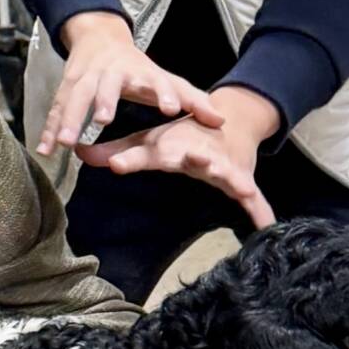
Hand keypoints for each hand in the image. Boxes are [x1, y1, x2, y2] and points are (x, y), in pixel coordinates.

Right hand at [40, 11, 225, 154]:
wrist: (99, 38)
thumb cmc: (138, 67)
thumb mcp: (166, 79)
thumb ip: (192, 100)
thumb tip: (220, 120)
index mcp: (140, 71)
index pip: (156, 80)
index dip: (165, 93)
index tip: (172, 109)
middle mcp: (111, 72)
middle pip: (107, 86)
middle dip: (104, 100)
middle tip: (104, 119)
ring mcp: (85, 78)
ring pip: (75, 97)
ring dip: (69, 119)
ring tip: (65, 143)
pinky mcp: (66, 86)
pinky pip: (56, 109)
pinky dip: (49, 129)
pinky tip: (44, 149)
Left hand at [74, 84, 280, 226]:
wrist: (228, 122)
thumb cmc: (181, 137)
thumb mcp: (149, 144)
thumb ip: (118, 153)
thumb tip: (80, 153)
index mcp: (172, 147)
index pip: (148, 153)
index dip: (131, 159)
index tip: (115, 164)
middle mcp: (198, 155)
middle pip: (195, 158)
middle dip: (195, 159)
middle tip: (194, 158)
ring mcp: (222, 167)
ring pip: (226, 173)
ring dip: (229, 176)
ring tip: (234, 183)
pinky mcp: (241, 180)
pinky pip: (254, 200)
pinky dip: (262, 211)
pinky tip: (268, 227)